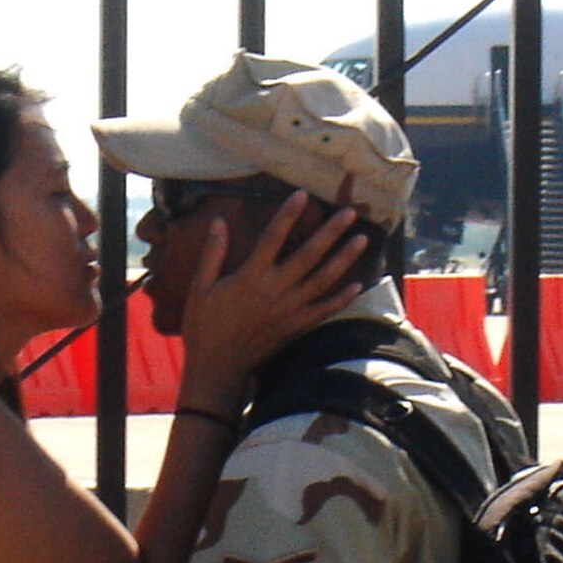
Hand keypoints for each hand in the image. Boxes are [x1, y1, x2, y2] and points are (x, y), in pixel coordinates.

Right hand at [177, 191, 367, 413]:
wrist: (218, 368)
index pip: (273, 238)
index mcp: (250, 277)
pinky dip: (342, 298)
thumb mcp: (200, 288)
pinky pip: (324, 310)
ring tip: (362, 240)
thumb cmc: (204, 326)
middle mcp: (275, 290)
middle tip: (350, 213)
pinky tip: (358, 285)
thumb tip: (219, 221)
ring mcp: (289, 310)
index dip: (288, 215)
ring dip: (344, 259)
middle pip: (309, 255)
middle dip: (331, 232)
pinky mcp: (296, 327)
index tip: (303, 195)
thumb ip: (212, 254)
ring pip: (323, 280)